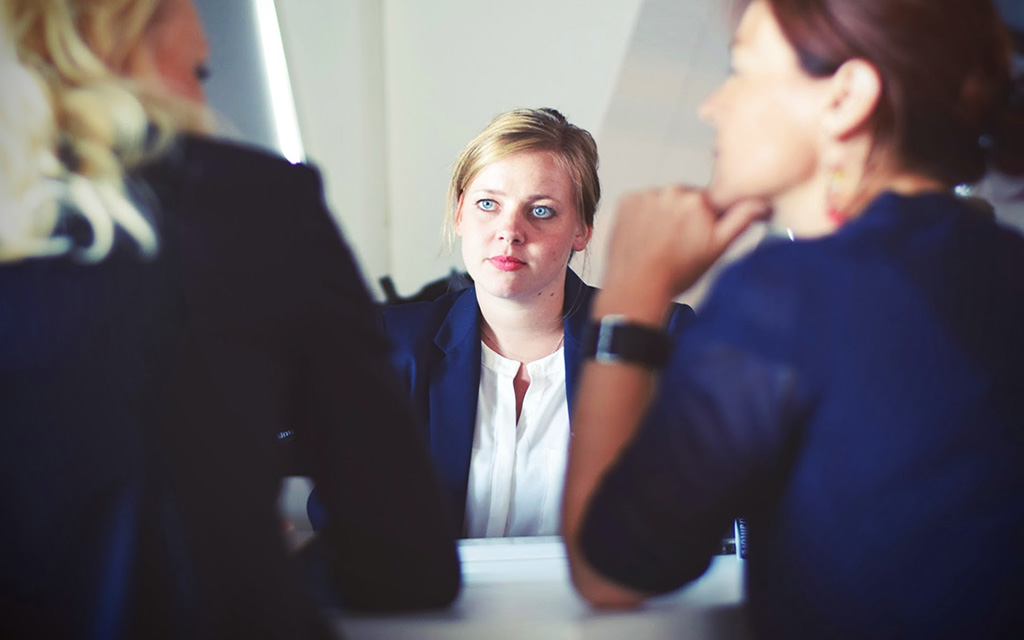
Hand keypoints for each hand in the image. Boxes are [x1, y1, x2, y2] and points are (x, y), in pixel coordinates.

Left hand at [601, 187, 767, 313]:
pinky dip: (642, 215)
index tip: (697, 235)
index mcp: (699, 200)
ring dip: (662, 214)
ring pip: (662, 200)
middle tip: (677, 243)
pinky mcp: (627, 200)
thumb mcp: (717, 248)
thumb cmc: (676, 273)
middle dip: (684, 216)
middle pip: (684, 199)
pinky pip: (641, 202)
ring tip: (659, 242)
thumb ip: (741, 220)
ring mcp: (647, 195)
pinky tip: (644, 236)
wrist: (637, 287)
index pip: (709, 201)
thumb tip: (761, 202)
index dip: (705, 220)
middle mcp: (672, 191)